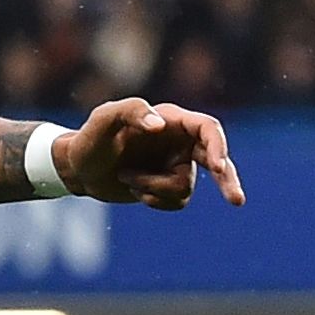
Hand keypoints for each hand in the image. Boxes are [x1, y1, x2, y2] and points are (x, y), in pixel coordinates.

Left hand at [58, 98, 242, 209]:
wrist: (78, 169)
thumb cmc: (90, 139)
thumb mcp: (103, 120)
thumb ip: (132, 111)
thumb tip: (161, 124)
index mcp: (172, 120)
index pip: (207, 128)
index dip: (218, 145)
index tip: (219, 166)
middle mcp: (180, 142)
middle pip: (218, 160)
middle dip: (227, 180)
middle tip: (236, 201)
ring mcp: (177, 165)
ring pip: (184, 188)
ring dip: (153, 187)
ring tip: (126, 177)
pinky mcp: (169, 187)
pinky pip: (176, 202)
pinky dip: (154, 200)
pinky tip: (135, 190)